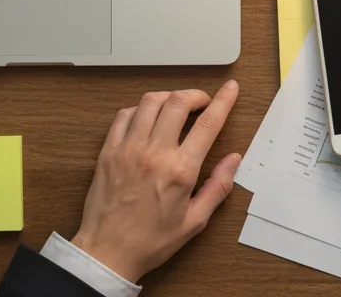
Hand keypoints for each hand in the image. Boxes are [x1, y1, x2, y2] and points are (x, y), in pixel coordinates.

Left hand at [71, 81, 240, 283]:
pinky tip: (147, 118)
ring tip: (176, 106)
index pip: (207, 123)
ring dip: (168, 97)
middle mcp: (154, 153)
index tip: (231, 88)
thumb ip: (217, 187)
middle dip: (195, 95)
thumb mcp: (195, 221)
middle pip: (178, 102)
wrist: (108, 251)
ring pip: (150, 102)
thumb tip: (233, 160)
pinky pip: (124, 115)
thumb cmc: (151, 241)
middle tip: (202, 102)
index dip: (223, 101)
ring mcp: (128, 148)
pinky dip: (140, 109)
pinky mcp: (109, 150)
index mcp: (180, 170)